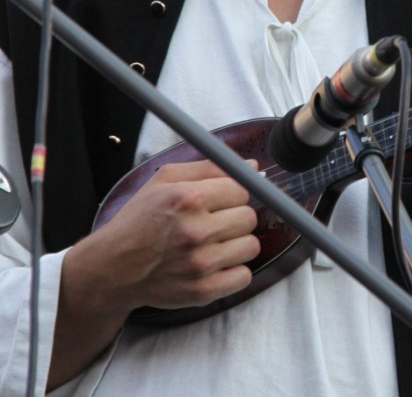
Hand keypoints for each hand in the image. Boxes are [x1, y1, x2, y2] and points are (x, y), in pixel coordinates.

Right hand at [50, 159, 259, 387]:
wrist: (112, 268)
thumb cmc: (140, 219)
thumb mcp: (165, 180)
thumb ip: (210, 167)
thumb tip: (252, 166)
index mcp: (188, 198)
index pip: (242, 189)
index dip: (233, 193)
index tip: (221, 200)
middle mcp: (196, 231)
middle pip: (249, 217)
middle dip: (236, 217)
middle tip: (216, 222)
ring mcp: (200, 264)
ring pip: (251, 246)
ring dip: (237, 244)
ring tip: (215, 243)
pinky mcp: (202, 292)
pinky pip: (244, 277)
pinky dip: (234, 271)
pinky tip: (215, 264)